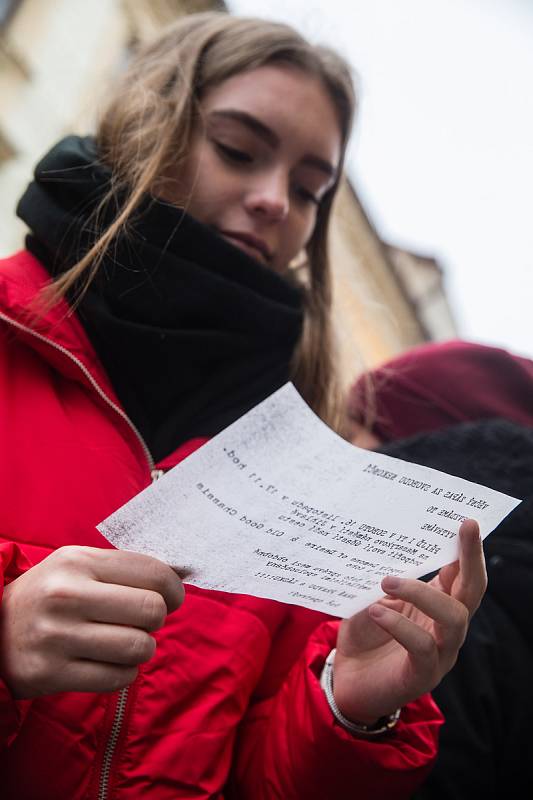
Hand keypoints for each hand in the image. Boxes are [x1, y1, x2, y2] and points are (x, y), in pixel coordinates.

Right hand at [0, 546, 184, 698]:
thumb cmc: (50, 594)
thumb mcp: (78, 566)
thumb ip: (124, 569)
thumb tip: (180, 577)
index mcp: (79, 561)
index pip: (153, 573)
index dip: (174, 589)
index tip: (173, 597)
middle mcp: (67, 595)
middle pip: (152, 610)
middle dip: (157, 620)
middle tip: (143, 622)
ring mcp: (57, 636)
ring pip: (138, 647)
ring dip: (141, 649)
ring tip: (124, 642)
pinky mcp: (51, 673)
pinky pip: (118, 678)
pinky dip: (123, 672)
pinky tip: (107, 662)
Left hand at [334, 519, 486, 723]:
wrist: (347, 680)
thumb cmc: (364, 633)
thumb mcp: (373, 597)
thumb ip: (386, 580)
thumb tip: (389, 551)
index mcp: (438, 604)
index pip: (462, 574)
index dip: (468, 549)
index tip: (467, 521)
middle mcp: (447, 627)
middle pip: (472, 592)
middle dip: (471, 558)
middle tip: (464, 528)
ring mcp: (441, 653)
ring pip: (454, 618)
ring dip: (422, 594)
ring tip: (388, 581)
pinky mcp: (423, 675)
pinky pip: (423, 648)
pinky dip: (400, 626)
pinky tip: (378, 611)